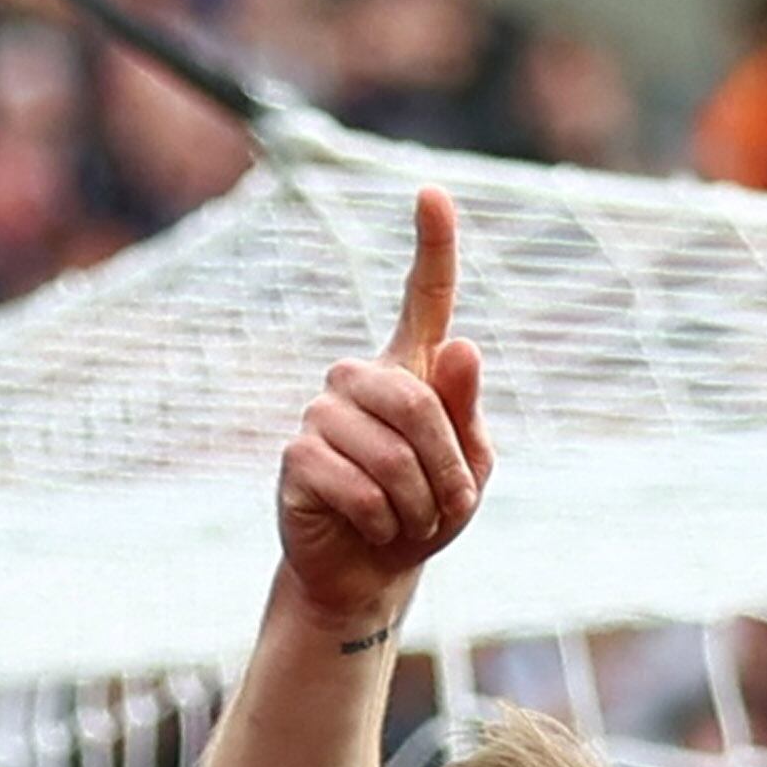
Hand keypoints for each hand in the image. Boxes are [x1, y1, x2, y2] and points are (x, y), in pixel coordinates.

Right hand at [276, 187, 494, 625]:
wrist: (372, 572)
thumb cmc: (427, 514)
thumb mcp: (468, 471)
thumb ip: (466, 414)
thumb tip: (463, 346)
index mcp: (412, 372)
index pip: (424, 300)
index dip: (432, 248)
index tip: (433, 194)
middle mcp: (361, 379)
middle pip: (417, 401)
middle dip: (446, 467)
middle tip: (450, 508)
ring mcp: (323, 412)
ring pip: (388, 449)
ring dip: (416, 502)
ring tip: (409, 522)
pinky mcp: (298, 455)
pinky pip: (353, 482)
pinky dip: (379, 518)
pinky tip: (373, 527)